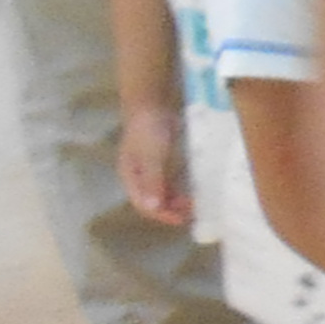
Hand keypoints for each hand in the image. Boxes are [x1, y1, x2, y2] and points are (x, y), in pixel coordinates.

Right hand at [116, 99, 187, 228]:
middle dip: (171, 210)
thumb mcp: (152, 157)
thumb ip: (154, 181)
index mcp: (130, 177)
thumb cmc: (149, 130)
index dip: (161, 215)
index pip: (144, 204)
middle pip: (153, 201)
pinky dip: (178, 189)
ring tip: (193, 205)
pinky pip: (169, 182)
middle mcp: (138, 177)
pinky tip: (191, 192)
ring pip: (162, 193)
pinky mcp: (161, 161)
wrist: (152, 103)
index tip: (181, 220)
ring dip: (176, 201)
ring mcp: (149, 169)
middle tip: (192, 213)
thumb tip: (153, 207)